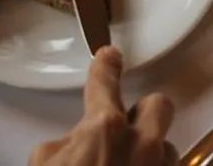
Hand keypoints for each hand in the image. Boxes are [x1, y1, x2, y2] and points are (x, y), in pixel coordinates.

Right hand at [31, 47, 176, 165]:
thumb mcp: (44, 161)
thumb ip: (66, 140)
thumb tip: (76, 141)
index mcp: (105, 129)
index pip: (106, 82)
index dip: (106, 66)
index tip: (109, 57)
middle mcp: (142, 146)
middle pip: (158, 104)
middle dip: (143, 110)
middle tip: (126, 124)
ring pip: (167, 147)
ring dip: (150, 152)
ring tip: (126, 165)